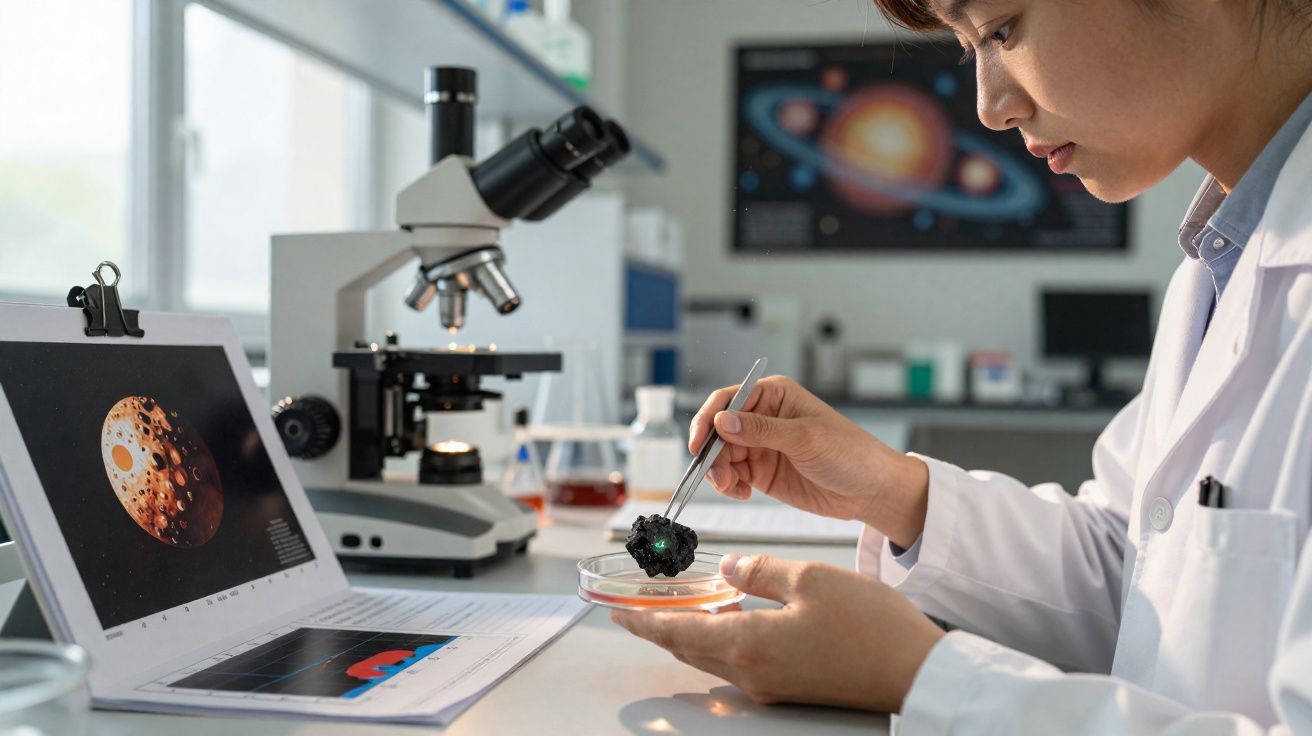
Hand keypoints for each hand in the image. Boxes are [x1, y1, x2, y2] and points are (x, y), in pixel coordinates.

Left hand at [611, 554, 944, 711]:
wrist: (916, 671)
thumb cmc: (871, 626)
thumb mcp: (810, 578)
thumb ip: (760, 571)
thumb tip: (730, 570)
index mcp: (748, 644)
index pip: (676, 634)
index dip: (642, 622)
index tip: (614, 613)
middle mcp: (752, 672)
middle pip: (688, 649)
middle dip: (659, 627)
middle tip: (636, 607)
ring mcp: (772, 683)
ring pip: (713, 655)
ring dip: (691, 631)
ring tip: (679, 605)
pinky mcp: (791, 684)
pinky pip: (740, 659)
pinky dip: (722, 636)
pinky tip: (729, 614)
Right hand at [690, 375, 927, 546]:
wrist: (870, 490)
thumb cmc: (850, 453)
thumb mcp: (805, 438)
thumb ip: (761, 430)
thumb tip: (722, 421)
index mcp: (774, 396)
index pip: (727, 399)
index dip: (708, 420)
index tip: (699, 444)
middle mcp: (762, 418)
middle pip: (718, 430)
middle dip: (712, 453)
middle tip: (718, 475)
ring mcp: (761, 445)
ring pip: (721, 455)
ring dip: (718, 472)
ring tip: (732, 487)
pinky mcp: (762, 471)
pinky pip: (732, 475)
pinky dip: (729, 485)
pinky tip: (741, 492)